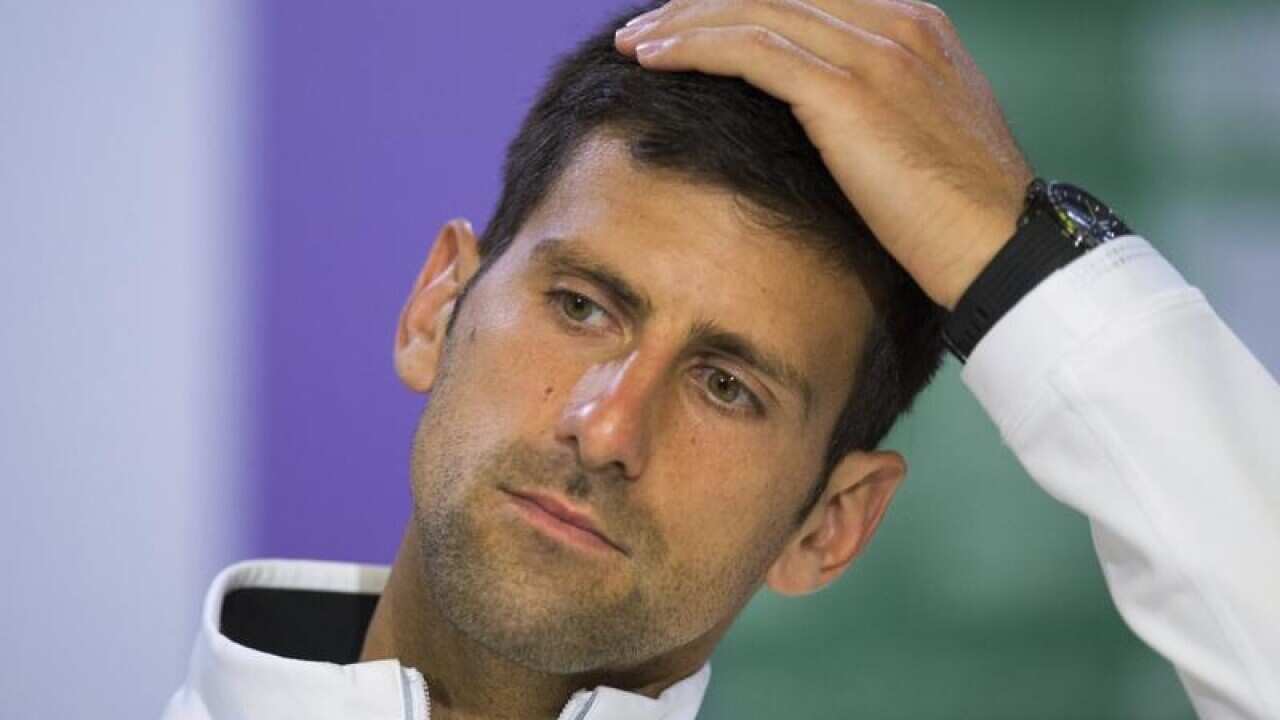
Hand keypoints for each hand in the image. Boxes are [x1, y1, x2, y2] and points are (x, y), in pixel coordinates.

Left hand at [615, 0, 1034, 310]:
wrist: (1003, 247)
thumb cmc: (962, 214)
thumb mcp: (921, 136)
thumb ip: (876, 104)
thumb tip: (819, 116)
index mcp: (915, 26)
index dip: (741, 5)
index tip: (693, 26)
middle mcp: (895, 23)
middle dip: (702, 5)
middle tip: (649, 27)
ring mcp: (875, 52)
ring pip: (754, 11)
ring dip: (684, 23)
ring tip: (636, 42)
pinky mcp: (848, 93)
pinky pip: (750, 50)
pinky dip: (694, 46)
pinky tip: (654, 56)